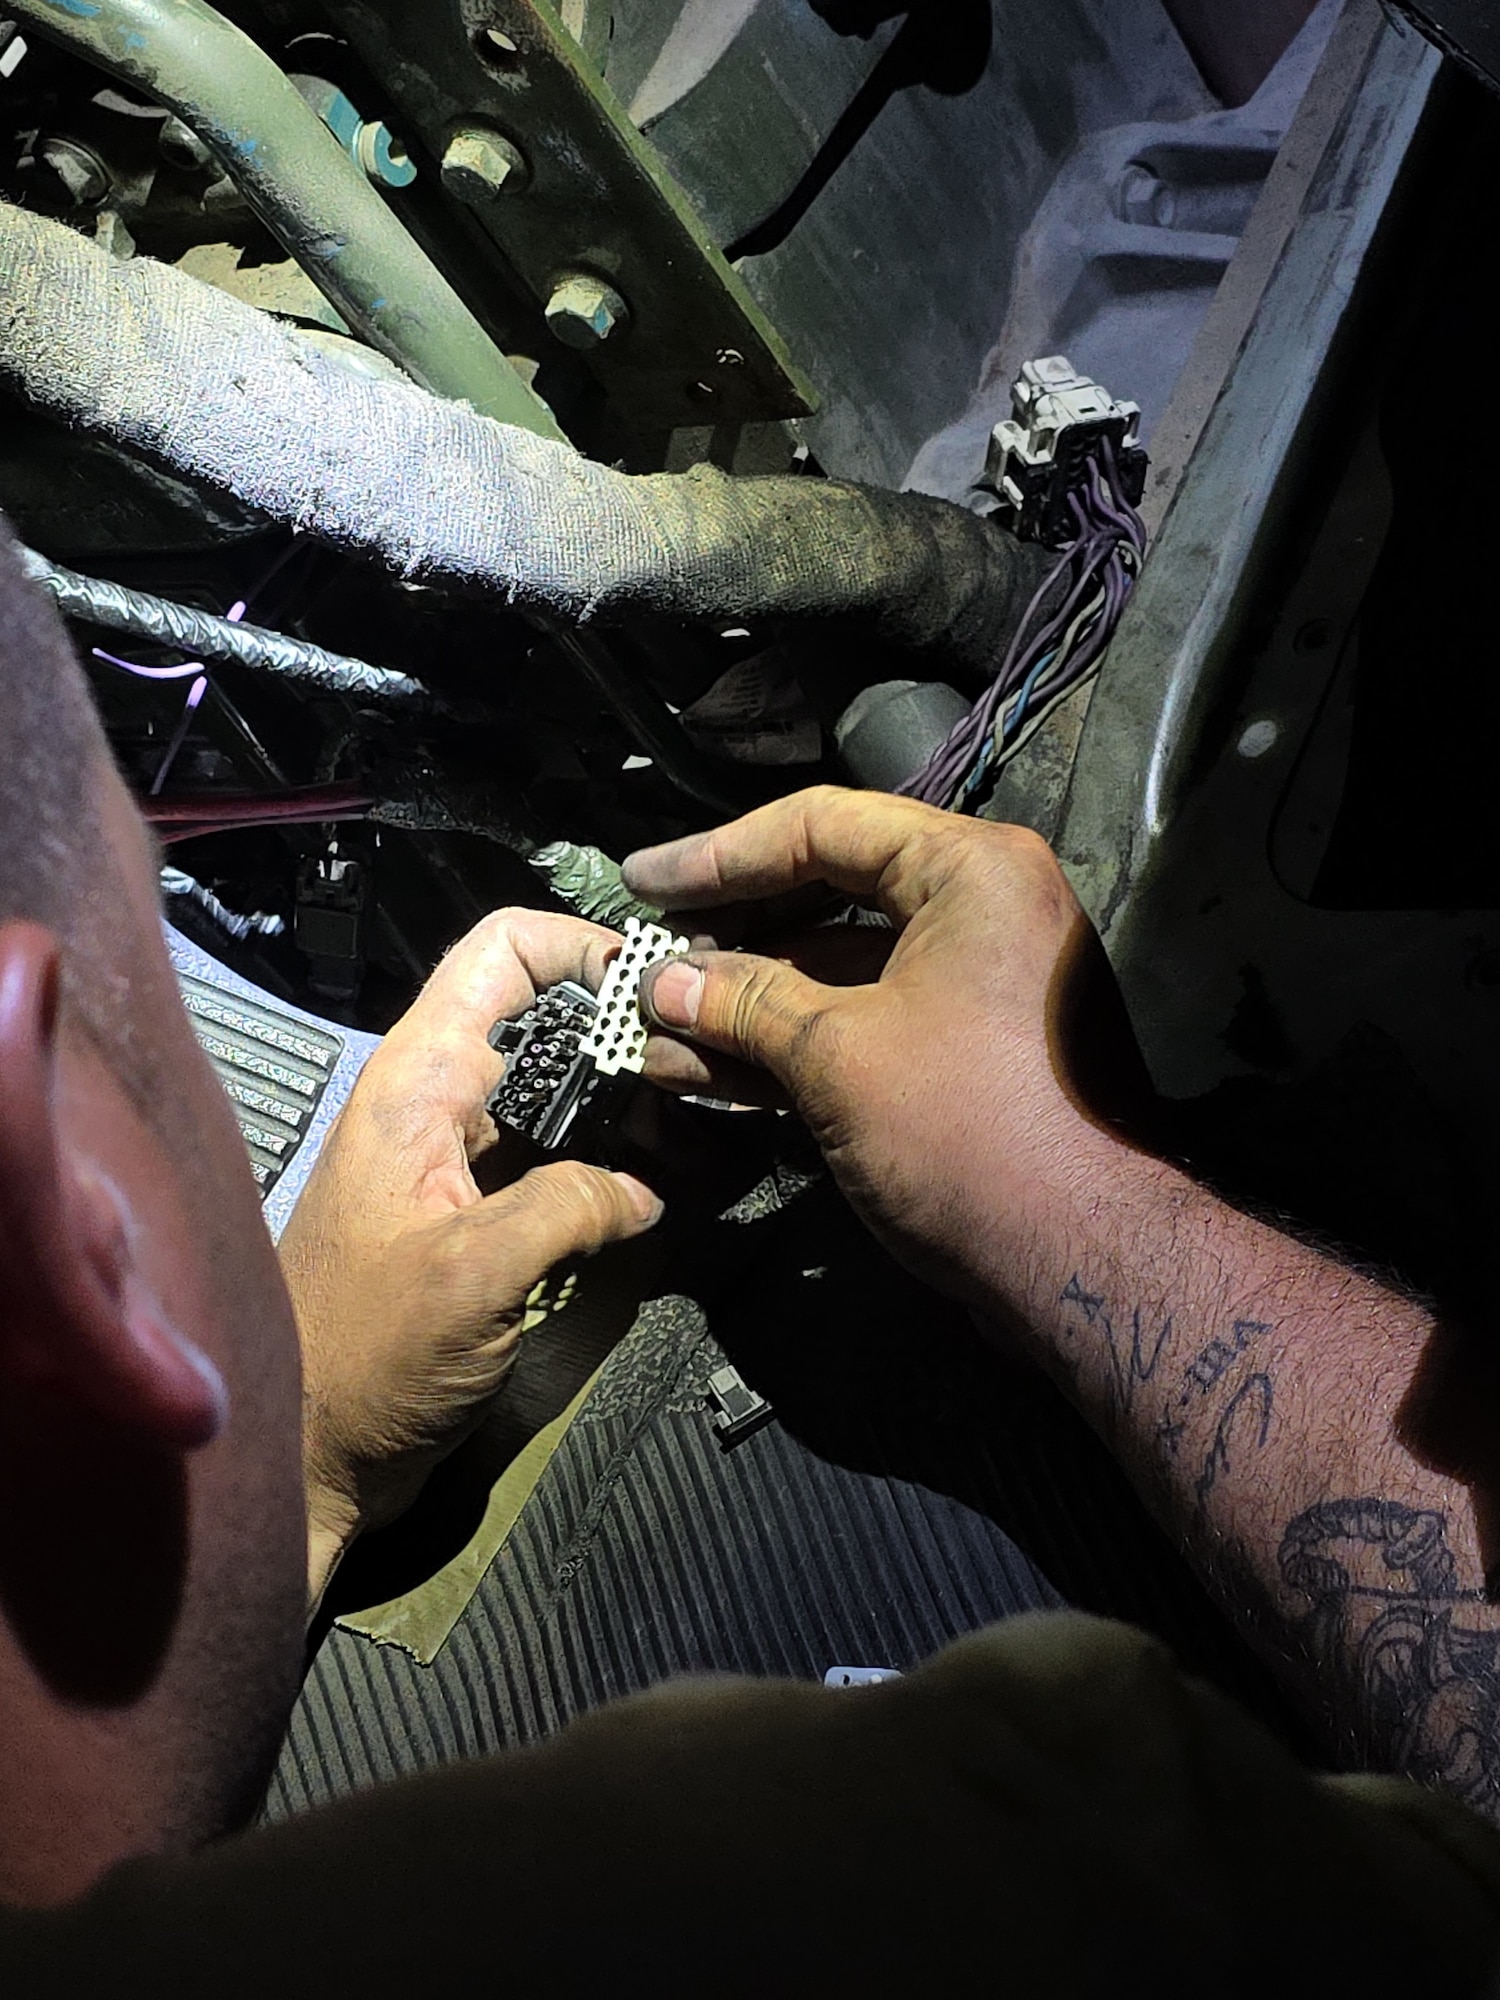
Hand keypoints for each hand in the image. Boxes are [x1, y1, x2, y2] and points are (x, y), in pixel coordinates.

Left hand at [281, 909, 661, 1606]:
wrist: (311, 1457)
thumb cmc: (364, 1359)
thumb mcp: (474, 1274)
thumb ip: (567, 1208)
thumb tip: (644, 1190)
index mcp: (417, 1082)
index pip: (501, 951)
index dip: (583, 945)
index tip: (661, 989)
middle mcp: (437, 1102)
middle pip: (545, 1014)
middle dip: (628, 1028)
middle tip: (708, 1066)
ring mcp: (459, 1160)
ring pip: (559, 1089)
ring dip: (629, 1099)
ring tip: (706, 1122)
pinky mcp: (479, 1216)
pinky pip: (555, 1158)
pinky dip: (611, 1160)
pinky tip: (664, 1184)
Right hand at [624, 786, 1142, 1308]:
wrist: (1085, 1262)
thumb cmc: (974, 1136)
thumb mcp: (837, 1055)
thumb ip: (745, 1004)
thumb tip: (666, 986)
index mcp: (971, 871)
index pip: (823, 826)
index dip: (719, 855)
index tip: (643, 881)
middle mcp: (983, 910)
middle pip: (829, 893)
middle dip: (730, 934)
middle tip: (648, 953)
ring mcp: (978, 986)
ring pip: (840, 969)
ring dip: (748, 1000)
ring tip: (657, 1028)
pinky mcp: (967, 1056)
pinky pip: (865, 1024)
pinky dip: (792, 1044)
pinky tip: (708, 1070)